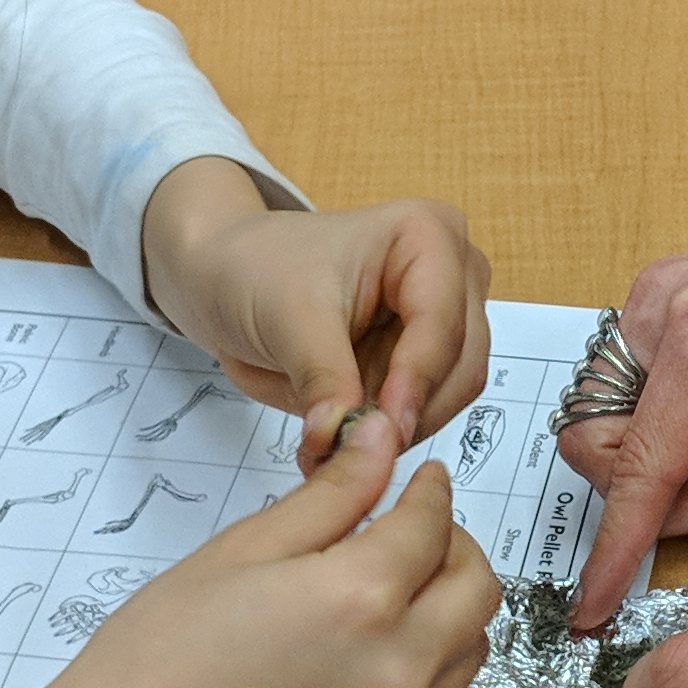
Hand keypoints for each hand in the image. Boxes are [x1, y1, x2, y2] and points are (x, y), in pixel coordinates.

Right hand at [0, 409, 498, 687]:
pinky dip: (421, 666)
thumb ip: (331, 494)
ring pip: (468, 651)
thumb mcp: (242, 550)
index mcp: (364, 596)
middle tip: (414, 530)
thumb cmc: (158, 657)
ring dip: (449, 609)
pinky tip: (362, 654)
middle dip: (456, 546)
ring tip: (391, 591)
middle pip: (478, 590)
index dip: (431, 490)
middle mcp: (399, 667)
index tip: (421, 478)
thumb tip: (379, 438)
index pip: (434, 524)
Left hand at [143, 160, 492, 470]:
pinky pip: (423, 410)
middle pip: (461, 364)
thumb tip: (346, 438)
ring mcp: (443, 317)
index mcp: (427, 236)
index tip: (382, 431)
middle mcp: (451, 273)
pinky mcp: (422, 358)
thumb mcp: (286, 319)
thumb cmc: (255, 269)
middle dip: (408, 412)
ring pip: (449, 396)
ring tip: (336, 443)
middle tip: (354, 451)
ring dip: (397, 427)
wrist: (226, 277)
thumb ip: (324, 379)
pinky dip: (386, 431)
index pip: (441, 321)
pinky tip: (342, 436)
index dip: (415, 381)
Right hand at [559, 178, 687, 632]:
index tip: (594, 610)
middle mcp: (664, 302)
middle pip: (604, 439)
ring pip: (615, 416)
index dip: (617, 549)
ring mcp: (661, 292)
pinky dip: (674, 431)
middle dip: (661, 498)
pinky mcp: (673, 295)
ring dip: (672, 465)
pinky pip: (637, 387)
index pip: (637, 464)